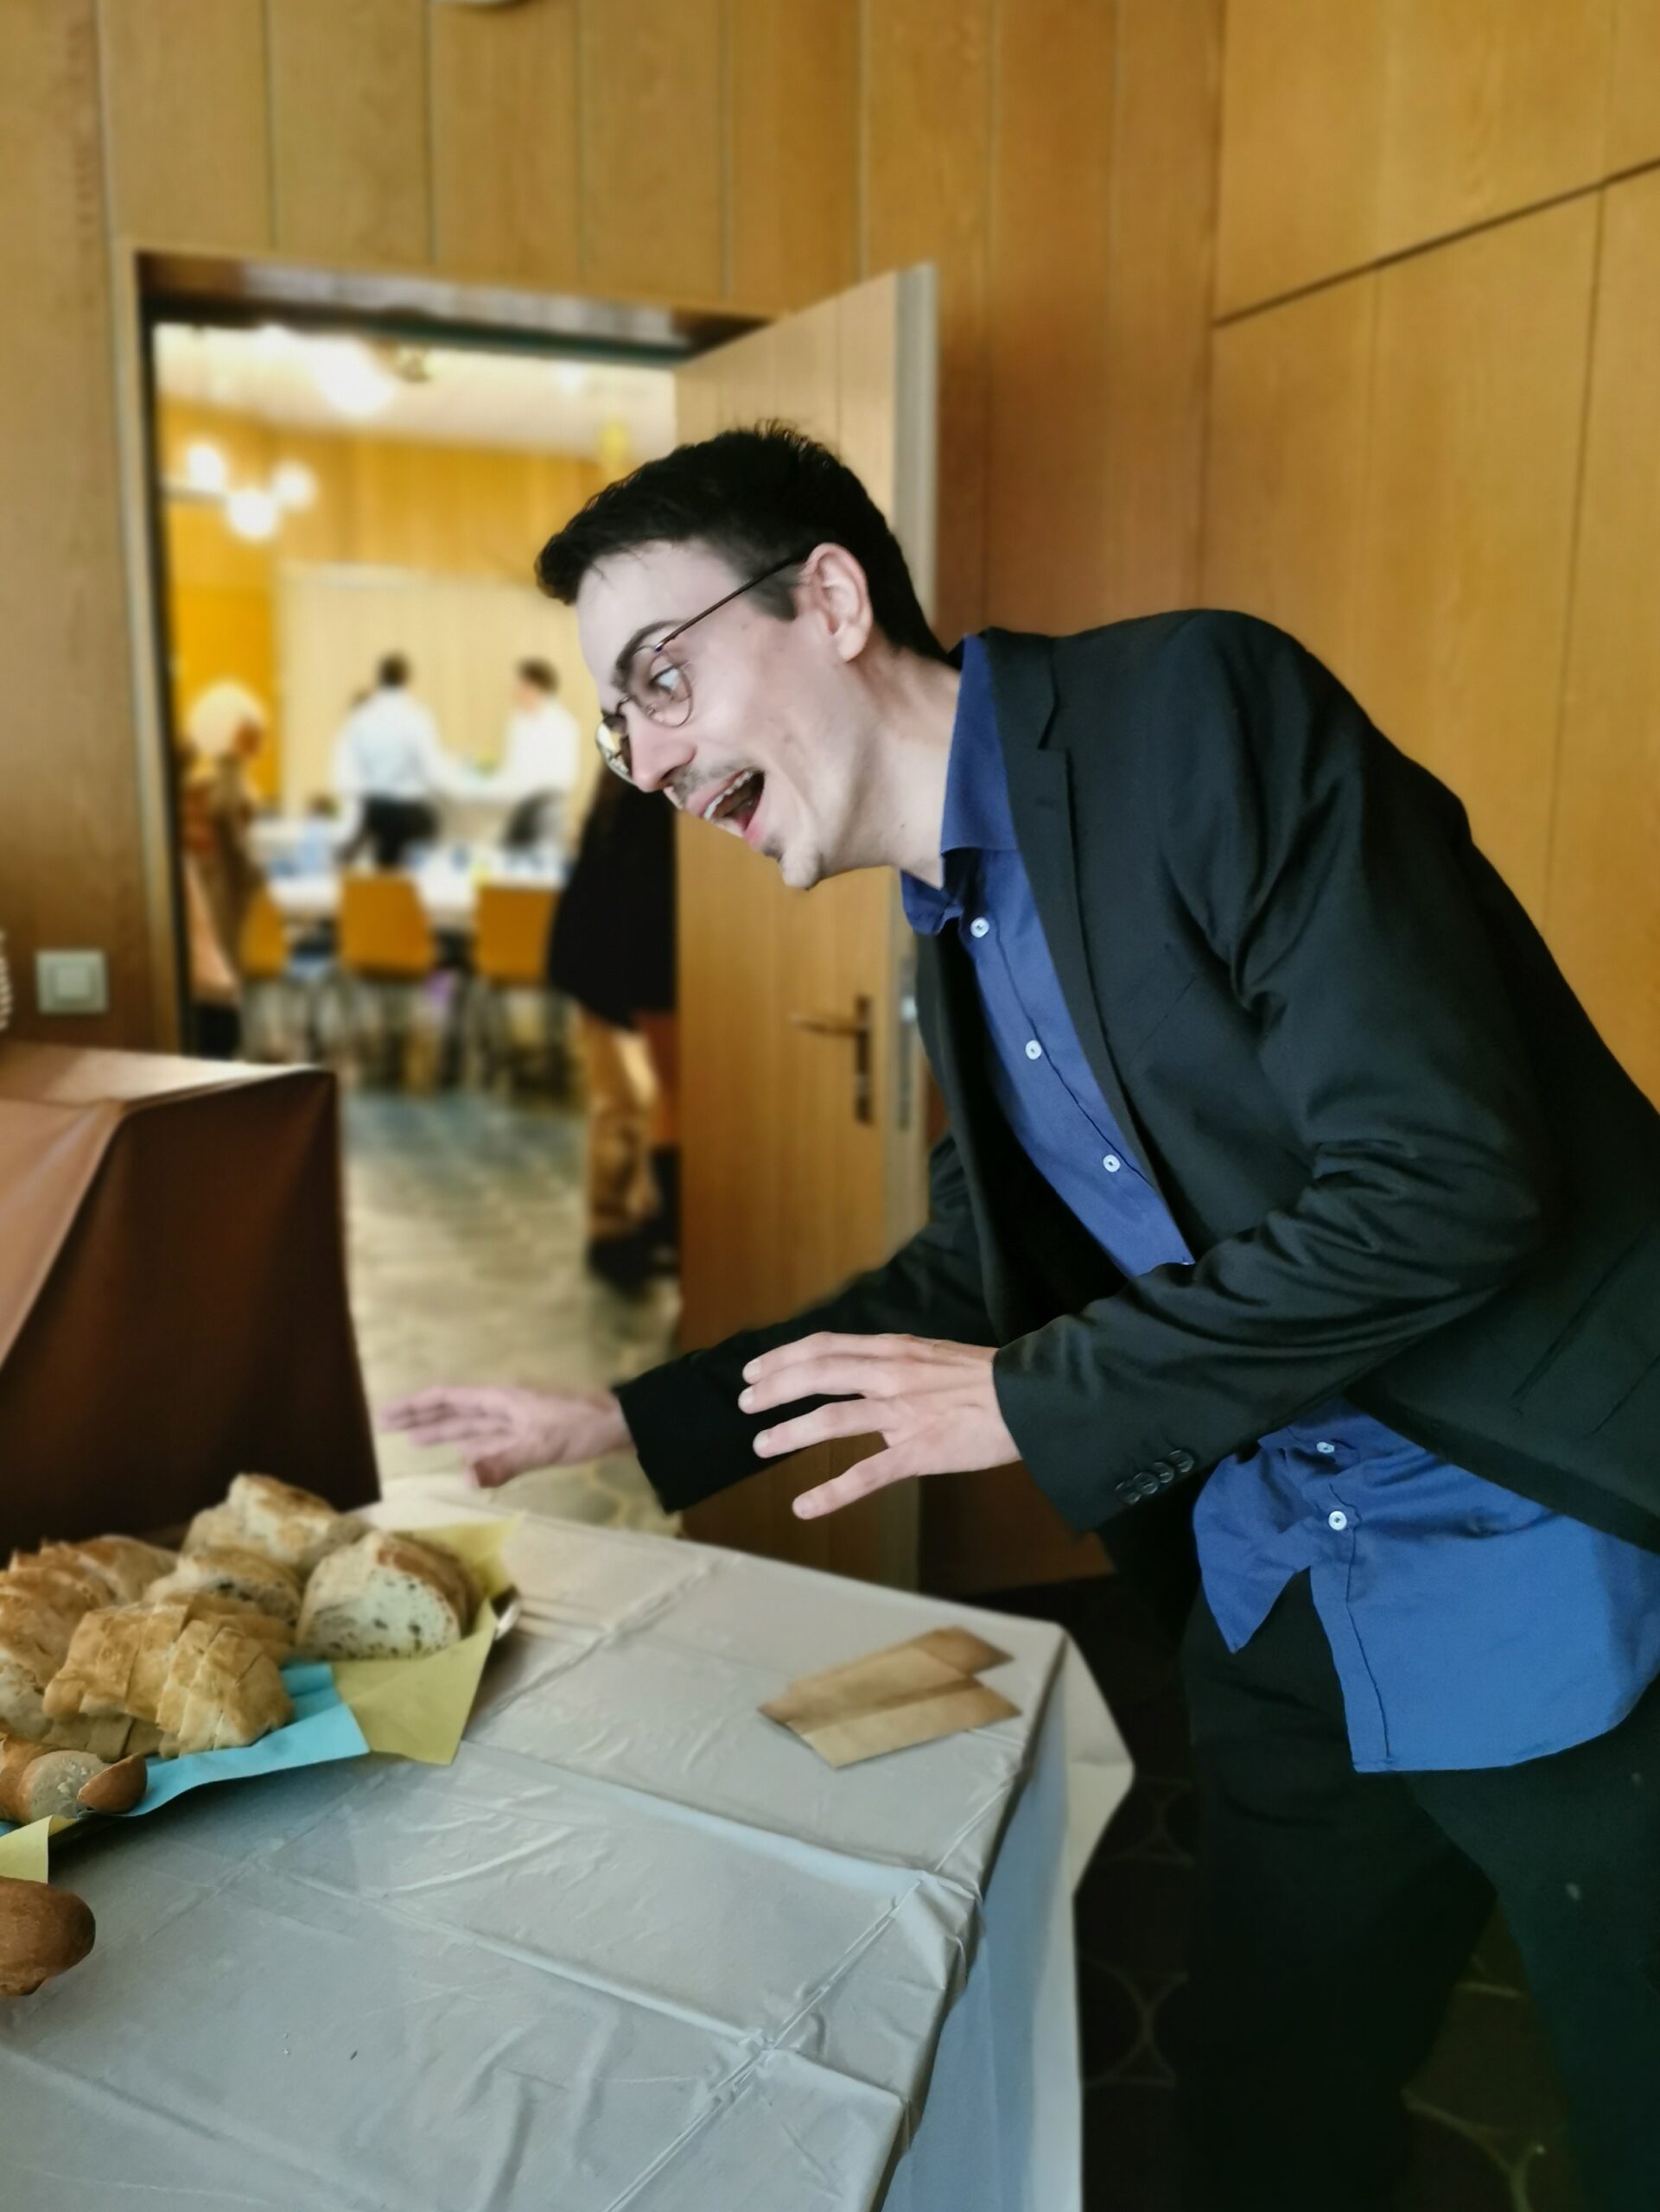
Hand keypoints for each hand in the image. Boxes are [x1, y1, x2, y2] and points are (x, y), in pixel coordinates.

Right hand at [377, 1385, 629, 1487]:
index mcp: (499, 1400)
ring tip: (413, 1438)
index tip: (385, 1415)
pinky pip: (490, 1439)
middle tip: (385, 1426)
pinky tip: (462, 1455)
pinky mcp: (530, 1435)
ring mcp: (516, 1420)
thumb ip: (502, 1462)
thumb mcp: (541, 1446)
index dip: (414, 1406)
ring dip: (442, 1431)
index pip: (447, 1399)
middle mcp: (502, 1406)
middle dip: (420, 1417)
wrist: (622, 1424)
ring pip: (470, 1425)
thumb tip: (463, 1477)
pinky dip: (470, 1446)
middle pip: (453, 1410)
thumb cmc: (582, 1428)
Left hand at [738, 1333, 1017, 1519]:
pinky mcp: (921, 1452)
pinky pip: (868, 1474)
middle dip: (774, 1388)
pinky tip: (803, 1506)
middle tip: (744, 1402)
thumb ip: (894, 1370)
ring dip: (790, 1432)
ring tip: (760, 1444)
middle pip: (818, 1375)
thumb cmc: (987, 1381)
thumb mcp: (933, 1357)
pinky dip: (831, 1492)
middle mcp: (892, 1376)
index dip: (784, 1357)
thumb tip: (864, 1391)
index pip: (825, 1347)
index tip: (755, 1369)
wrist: (1034, 1398)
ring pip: (832, 1419)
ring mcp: (905, 1414)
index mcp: (894, 1351)